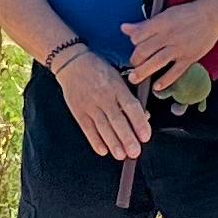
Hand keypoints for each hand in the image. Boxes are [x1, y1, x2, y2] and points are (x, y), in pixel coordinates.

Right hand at [52, 41, 151, 164]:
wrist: (72, 63)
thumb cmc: (100, 70)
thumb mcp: (118, 76)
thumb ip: (129, 96)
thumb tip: (143, 117)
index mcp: (117, 87)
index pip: (131, 106)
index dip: (139, 122)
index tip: (145, 136)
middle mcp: (104, 97)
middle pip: (117, 120)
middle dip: (127, 138)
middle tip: (135, 152)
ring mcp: (90, 105)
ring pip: (103, 127)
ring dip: (113, 143)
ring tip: (121, 155)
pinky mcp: (78, 112)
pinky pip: (87, 129)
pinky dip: (95, 141)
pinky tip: (103, 150)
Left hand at [123, 0, 217, 92]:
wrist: (212, 16)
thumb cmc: (189, 13)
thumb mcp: (164, 14)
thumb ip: (144, 24)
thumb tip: (125, 28)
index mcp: (161, 23)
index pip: (138, 36)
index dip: (133, 42)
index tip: (134, 46)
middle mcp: (168, 36)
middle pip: (144, 51)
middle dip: (135, 60)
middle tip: (133, 64)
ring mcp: (179, 48)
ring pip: (156, 62)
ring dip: (143, 72)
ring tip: (135, 78)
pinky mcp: (189, 58)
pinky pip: (175, 72)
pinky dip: (165, 81)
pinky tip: (157, 86)